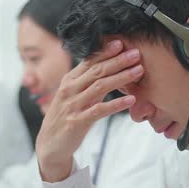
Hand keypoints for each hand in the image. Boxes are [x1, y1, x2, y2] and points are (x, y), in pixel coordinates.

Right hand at [36, 39, 140, 181]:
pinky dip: (116, 104)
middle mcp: (70, 89)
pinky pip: (99, 110)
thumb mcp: (74, 95)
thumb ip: (89, 82)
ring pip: (100, 87)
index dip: (105, 51)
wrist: (50, 144)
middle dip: (118, 61)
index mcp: (69, 80)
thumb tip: (108, 66)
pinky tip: (131, 99)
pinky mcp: (77, 121)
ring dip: (121, 78)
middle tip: (136, 53)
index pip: (89, 61)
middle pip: (97, 71)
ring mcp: (73, 105)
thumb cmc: (67, 116)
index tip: (122, 43)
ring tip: (138, 71)